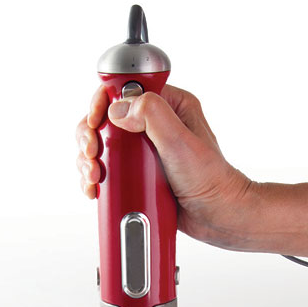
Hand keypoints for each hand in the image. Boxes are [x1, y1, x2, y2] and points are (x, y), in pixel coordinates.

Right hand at [75, 84, 253, 246]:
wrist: (218, 216)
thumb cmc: (211, 181)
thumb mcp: (181, 142)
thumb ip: (152, 115)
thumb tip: (118, 109)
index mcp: (169, 106)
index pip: (124, 90)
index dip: (102, 103)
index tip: (95, 122)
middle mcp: (154, 125)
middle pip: (105, 119)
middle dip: (90, 136)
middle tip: (92, 154)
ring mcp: (143, 151)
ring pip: (102, 145)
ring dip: (88, 160)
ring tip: (95, 177)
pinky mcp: (137, 174)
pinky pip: (108, 170)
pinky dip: (95, 178)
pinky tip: (96, 188)